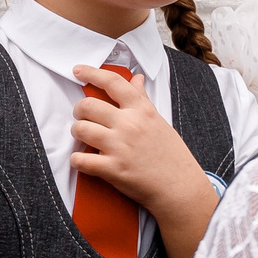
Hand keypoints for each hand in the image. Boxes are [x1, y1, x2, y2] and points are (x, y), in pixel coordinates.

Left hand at [70, 64, 211, 218]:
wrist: (179, 186)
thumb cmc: (170, 154)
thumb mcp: (158, 121)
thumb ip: (142, 99)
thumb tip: (136, 79)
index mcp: (141, 110)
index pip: (113, 82)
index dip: (91, 73)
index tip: (78, 70)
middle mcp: (129, 124)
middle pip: (88, 105)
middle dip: (79, 111)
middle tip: (83, 117)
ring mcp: (120, 146)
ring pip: (80, 129)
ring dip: (77, 133)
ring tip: (84, 138)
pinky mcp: (112, 168)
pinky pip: (80, 159)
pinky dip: (77, 160)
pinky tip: (84, 160)